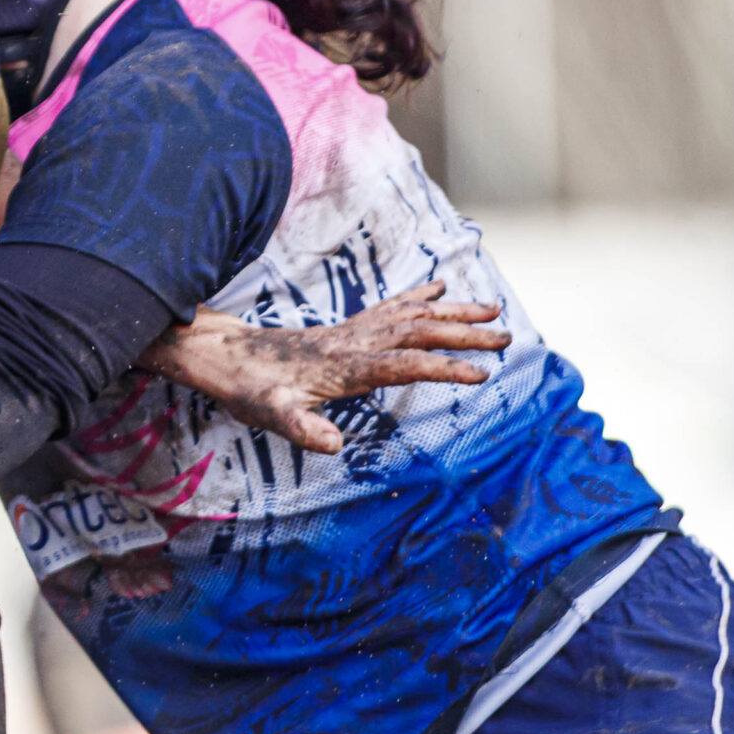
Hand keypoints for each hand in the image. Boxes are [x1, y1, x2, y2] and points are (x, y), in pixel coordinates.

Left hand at [139, 282, 508, 455]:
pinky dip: (420, 296)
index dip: (445, 368)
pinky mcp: (347, 328)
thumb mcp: (272, 415)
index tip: (482, 375)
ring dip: (454, 310)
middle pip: (420, 331)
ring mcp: (353, 331)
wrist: (225, 357)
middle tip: (508, 336)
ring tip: (494, 307)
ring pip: (413, 314)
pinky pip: (392, 307)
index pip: (407, 365)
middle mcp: (356, 341)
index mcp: (347, 365)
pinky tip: (440, 287)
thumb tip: (332, 446)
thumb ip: (303, 428)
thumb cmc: (250, 389)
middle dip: (466, 333)